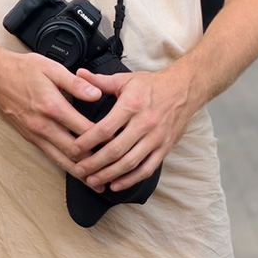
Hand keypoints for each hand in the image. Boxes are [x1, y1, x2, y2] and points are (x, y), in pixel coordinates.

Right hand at [0, 50, 104, 178]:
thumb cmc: (22, 69)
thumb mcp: (51, 68)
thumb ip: (75, 83)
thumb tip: (96, 93)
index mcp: (52, 106)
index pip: (83, 128)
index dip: (103, 137)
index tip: (118, 141)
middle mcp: (43, 125)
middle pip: (75, 151)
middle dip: (95, 162)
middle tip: (115, 168)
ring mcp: (36, 134)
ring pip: (62, 160)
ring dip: (81, 172)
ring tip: (98, 182)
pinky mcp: (30, 139)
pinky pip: (51, 157)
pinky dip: (66, 166)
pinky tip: (76, 171)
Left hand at [69, 66, 193, 192]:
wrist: (182, 90)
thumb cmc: (150, 85)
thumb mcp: (124, 79)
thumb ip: (100, 80)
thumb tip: (79, 73)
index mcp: (131, 105)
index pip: (106, 128)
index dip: (88, 141)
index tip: (75, 149)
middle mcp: (144, 123)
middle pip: (116, 150)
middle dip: (95, 163)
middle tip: (79, 170)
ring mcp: (156, 138)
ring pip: (130, 163)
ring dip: (109, 174)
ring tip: (92, 181)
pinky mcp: (164, 149)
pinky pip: (146, 169)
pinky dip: (131, 179)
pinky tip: (116, 184)